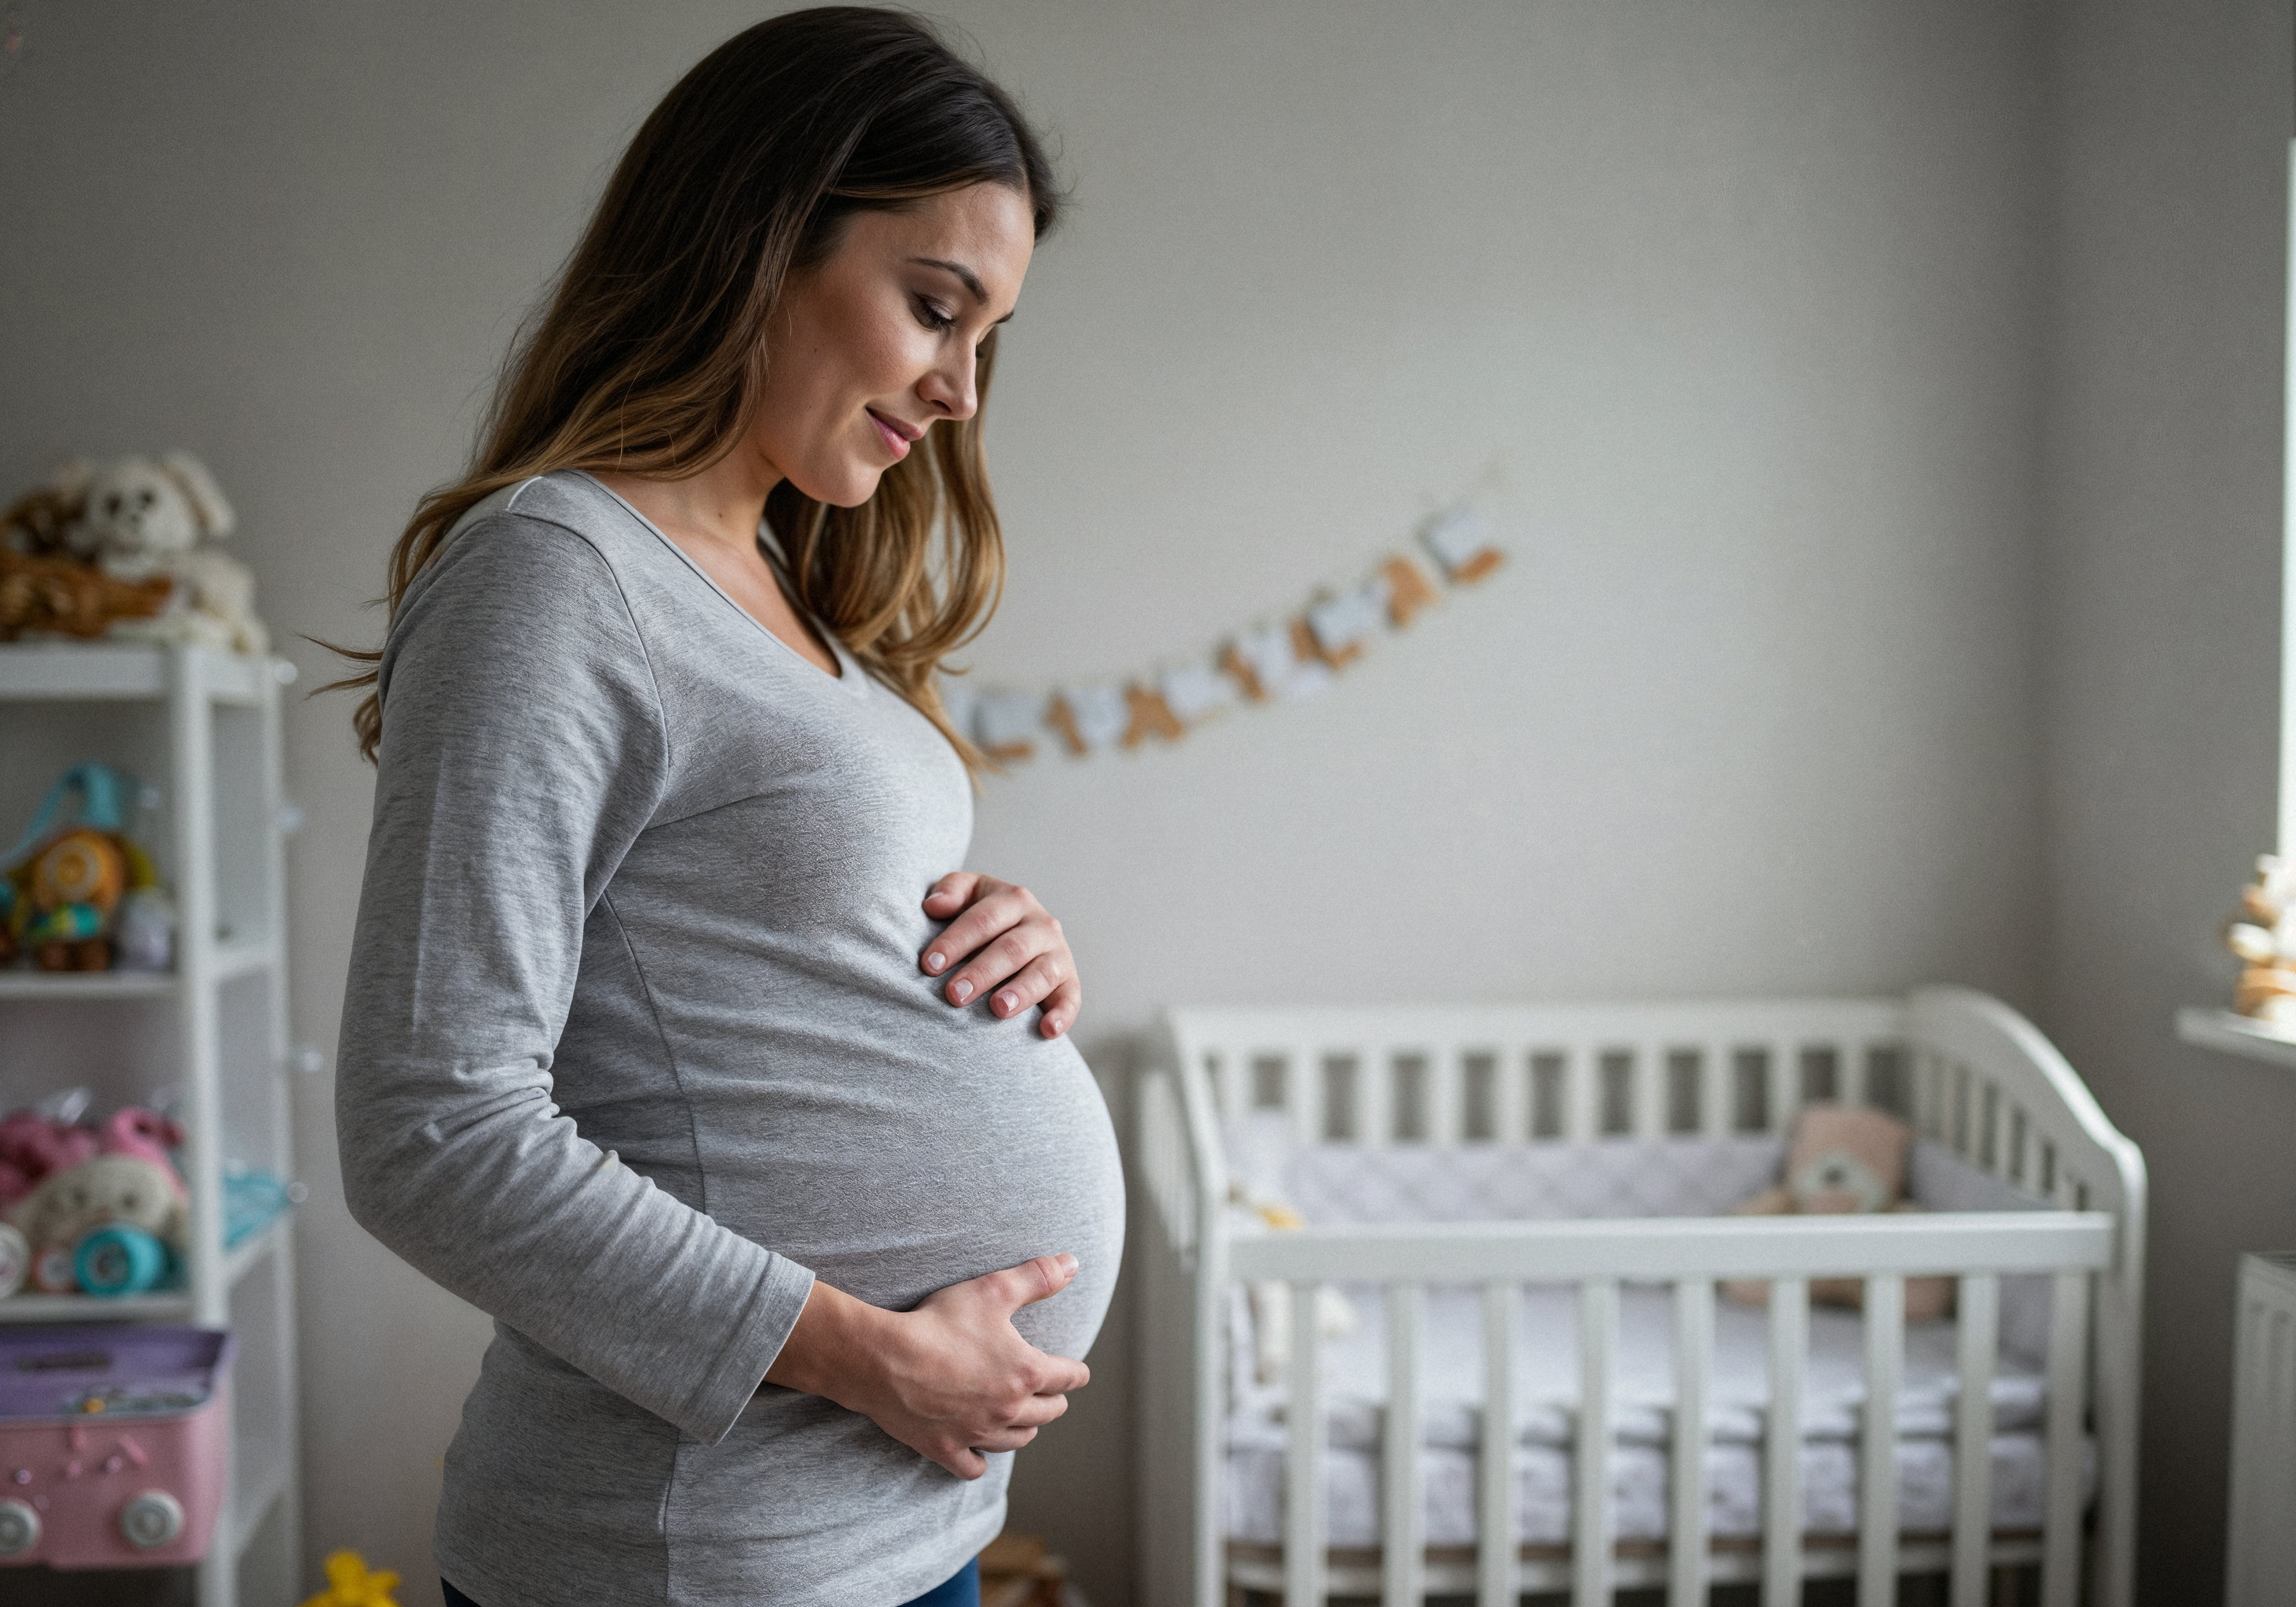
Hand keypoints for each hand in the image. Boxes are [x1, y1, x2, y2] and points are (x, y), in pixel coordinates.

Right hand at [763, 1254, 1089, 1478]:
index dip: (1076, 1373)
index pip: (1067, 1378)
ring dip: (1025, 1429)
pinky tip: (980, 1450)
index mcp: (1025, 1373)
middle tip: (1052, 1394)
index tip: (1079, 1374)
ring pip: (1017, 1441)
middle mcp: (1008, 1410)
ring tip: (1023, 1419)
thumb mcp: (993, 1290)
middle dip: (1054, 1401)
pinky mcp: (945, 1449)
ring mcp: (977, 1433)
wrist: (884, 1359)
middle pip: (1047, 1413)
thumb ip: (1037, 1277)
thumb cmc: (939, 1322)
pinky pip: (974, 1467)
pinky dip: (981, 1461)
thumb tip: (1073, 1263)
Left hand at [920, 873, 1080, 1038]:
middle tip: (954, 994)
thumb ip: (951, 889)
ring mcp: (1059, 954)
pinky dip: (1062, 1015)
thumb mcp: (969, 894)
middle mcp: (1042, 925)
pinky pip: (1071, 999)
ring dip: (1021, 992)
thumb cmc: (983, 918)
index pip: (984, 919)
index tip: (929, 965)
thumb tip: (934, 905)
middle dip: (982, 972)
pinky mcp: (1069, 982)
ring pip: (1042, 973)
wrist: (1019, 933)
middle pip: (1011, 948)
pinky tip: (1047, 1030)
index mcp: (1014, 900)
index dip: (956, 941)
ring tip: (998, 1009)